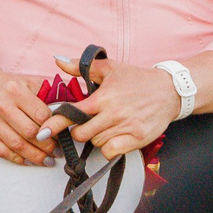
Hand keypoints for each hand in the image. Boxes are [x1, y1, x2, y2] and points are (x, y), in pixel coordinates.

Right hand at [0, 64, 58, 165]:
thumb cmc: (5, 85)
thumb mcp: (25, 81)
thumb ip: (44, 95)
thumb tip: (65, 112)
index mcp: (15, 90)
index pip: (41, 115)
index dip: (55, 129)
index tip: (63, 136)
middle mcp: (0, 104)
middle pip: (30, 132)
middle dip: (47, 146)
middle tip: (58, 152)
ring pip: (16, 144)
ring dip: (35, 156)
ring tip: (47, 160)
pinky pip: (1, 151)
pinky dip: (17, 159)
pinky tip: (28, 161)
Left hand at [42, 56, 177, 162]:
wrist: (170, 91)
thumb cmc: (138, 79)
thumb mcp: (110, 68)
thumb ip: (81, 67)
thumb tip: (58, 61)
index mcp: (103, 97)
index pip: (72, 112)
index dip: (55, 123)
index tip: (43, 132)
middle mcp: (113, 113)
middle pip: (81, 134)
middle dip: (79, 131)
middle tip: (88, 123)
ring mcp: (126, 127)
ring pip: (96, 143)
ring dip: (97, 138)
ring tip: (107, 125)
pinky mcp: (137, 139)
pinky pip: (111, 152)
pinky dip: (109, 148)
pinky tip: (115, 137)